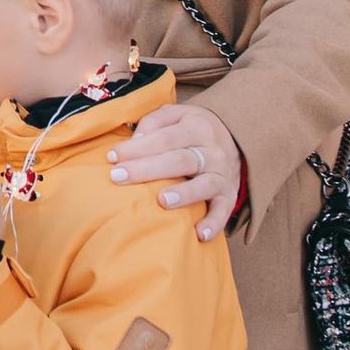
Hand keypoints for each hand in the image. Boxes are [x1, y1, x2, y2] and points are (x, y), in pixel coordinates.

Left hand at [108, 103, 242, 240]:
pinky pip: (224, 210)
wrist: (238, 137)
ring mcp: (222, 174)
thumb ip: (154, 122)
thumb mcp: (176, 114)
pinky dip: (214, 223)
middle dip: (147, 169)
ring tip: (162, 201)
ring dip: (184, 194)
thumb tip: (135, 140)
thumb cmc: (193, 128)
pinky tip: (200, 234)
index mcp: (197, 127)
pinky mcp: (229, 195)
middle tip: (118, 177)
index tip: (112, 157)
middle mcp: (212, 151)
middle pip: (179, 160)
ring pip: (204, 184)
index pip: (164, 137)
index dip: (137, 147)